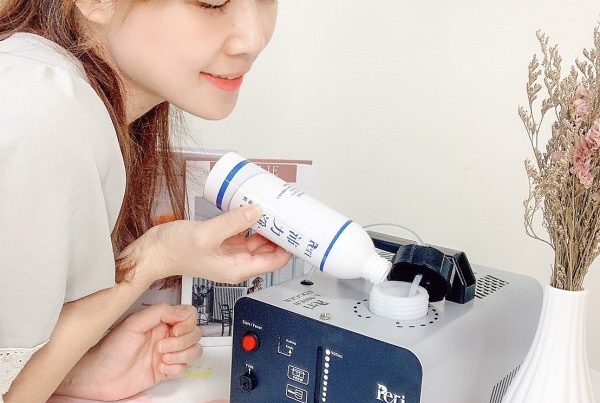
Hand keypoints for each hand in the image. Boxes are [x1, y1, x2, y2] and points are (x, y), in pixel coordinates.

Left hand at [53, 304, 200, 400]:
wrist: (98, 377)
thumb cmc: (109, 349)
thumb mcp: (133, 323)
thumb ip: (160, 312)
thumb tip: (183, 311)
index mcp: (160, 320)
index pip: (189, 315)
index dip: (186, 324)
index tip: (173, 330)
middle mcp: (166, 335)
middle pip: (195, 334)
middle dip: (182, 342)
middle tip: (162, 346)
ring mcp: (167, 353)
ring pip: (194, 351)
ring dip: (182, 355)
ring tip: (162, 358)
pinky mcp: (166, 370)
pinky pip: (185, 368)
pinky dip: (176, 368)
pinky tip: (161, 368)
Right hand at [128, 204, 292, 283]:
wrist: (153, 252)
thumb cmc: (174, 251)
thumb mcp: (206, 234)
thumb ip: (233, 222)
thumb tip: (256, 211)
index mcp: (237, 269)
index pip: (274, 261)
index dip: (289, 247)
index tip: (299, 231)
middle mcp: (237, 263)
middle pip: (269, 250)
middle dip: (281, 235)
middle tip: (290, 214)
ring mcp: (230, 253)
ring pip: (258, 241)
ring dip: (267, 227)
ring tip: (277, 209)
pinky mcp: (222, 242)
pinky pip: (244, 233)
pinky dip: (252, 222)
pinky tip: (256, 209)